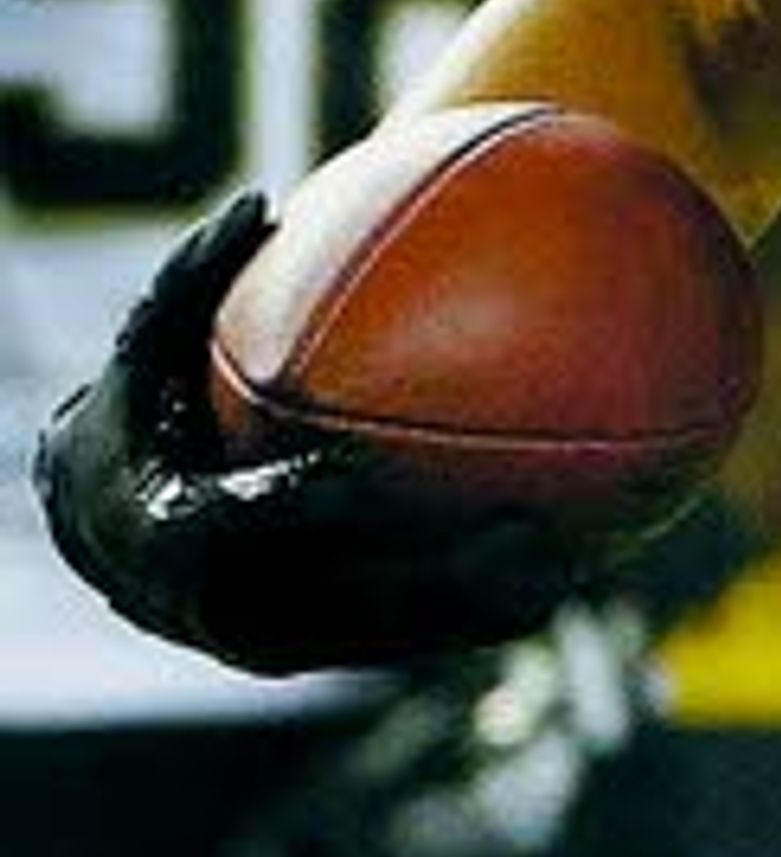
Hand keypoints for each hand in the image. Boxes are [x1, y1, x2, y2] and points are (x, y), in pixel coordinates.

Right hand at [35, 194, 610, 676]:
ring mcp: (283, 643)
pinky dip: (490, 610)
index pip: (227, 533)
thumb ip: (192, 286)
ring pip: (394, 640)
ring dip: (482, 607)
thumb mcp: (146, 354)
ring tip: (573, 563)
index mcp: (163, 532)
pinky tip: (583, 564)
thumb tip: (260, 203)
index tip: (355, 471)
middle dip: (429, 577)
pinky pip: (422, 641)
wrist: (121, 528)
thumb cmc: (145, 414)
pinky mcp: (336, 653)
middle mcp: (222, 610)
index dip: (291, 509)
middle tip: (520, 528)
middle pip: (338, 610)